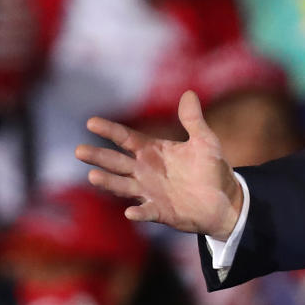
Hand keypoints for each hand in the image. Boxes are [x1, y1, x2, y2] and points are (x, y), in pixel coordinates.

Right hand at [76, 91, 242, 238]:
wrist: (225, 199)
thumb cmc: (210, 168)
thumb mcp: (204, 140)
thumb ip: (193, 119)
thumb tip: (189, 93)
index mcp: (153, 151)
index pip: (127, 138)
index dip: (110, 130)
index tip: (91, 122)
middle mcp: (145, 171)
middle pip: (117, 162)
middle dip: (99, 156)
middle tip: (79, 150)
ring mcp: (150, 192)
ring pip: (123, 186)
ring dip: (109, 182)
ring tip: (93, 175)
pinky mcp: (161, 211)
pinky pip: (147, 211)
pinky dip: (138, 212)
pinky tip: (130, 211)